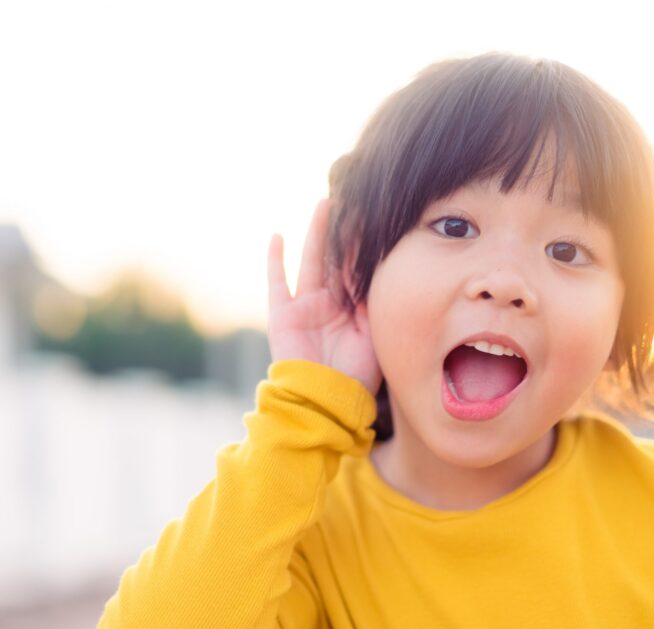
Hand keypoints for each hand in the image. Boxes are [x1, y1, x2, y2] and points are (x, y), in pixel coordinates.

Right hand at [267, 199, 381, 394]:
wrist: (325, 401)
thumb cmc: (355, 376)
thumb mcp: (376, 334)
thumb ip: (374, 303)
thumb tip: (376, 269)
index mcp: (354, 310)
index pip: (360, 270)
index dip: (367, 246)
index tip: (379, 218)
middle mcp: (330, 304)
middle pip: (338, 259)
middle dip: (346, 232)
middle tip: (355, 202)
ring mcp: (305, 307)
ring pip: (313, 261)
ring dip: (318, 233)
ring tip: (326, 203)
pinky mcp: (283, 314)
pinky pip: (277, 282)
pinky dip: (275, 260)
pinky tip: (277, 236)